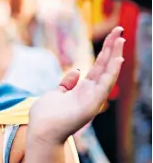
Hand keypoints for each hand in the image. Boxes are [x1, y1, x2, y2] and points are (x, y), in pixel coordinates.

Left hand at [28, 27, 124, 144]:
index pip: (98, 66)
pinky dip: (111, 72)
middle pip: (104, 66)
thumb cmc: (46, 116)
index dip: (105, 51)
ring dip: (114, 55)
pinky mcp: (90, 105)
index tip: (112, 36)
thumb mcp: (56, 94)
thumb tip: (77, 71)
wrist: (41, 132)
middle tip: (119, 29)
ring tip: (120, 38)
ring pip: (107, 73)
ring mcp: (92, 99)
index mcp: (82, 90)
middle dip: (112, 47)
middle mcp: (90, 93)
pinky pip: (103, 85)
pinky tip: (117, 59)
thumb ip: (67, 83)